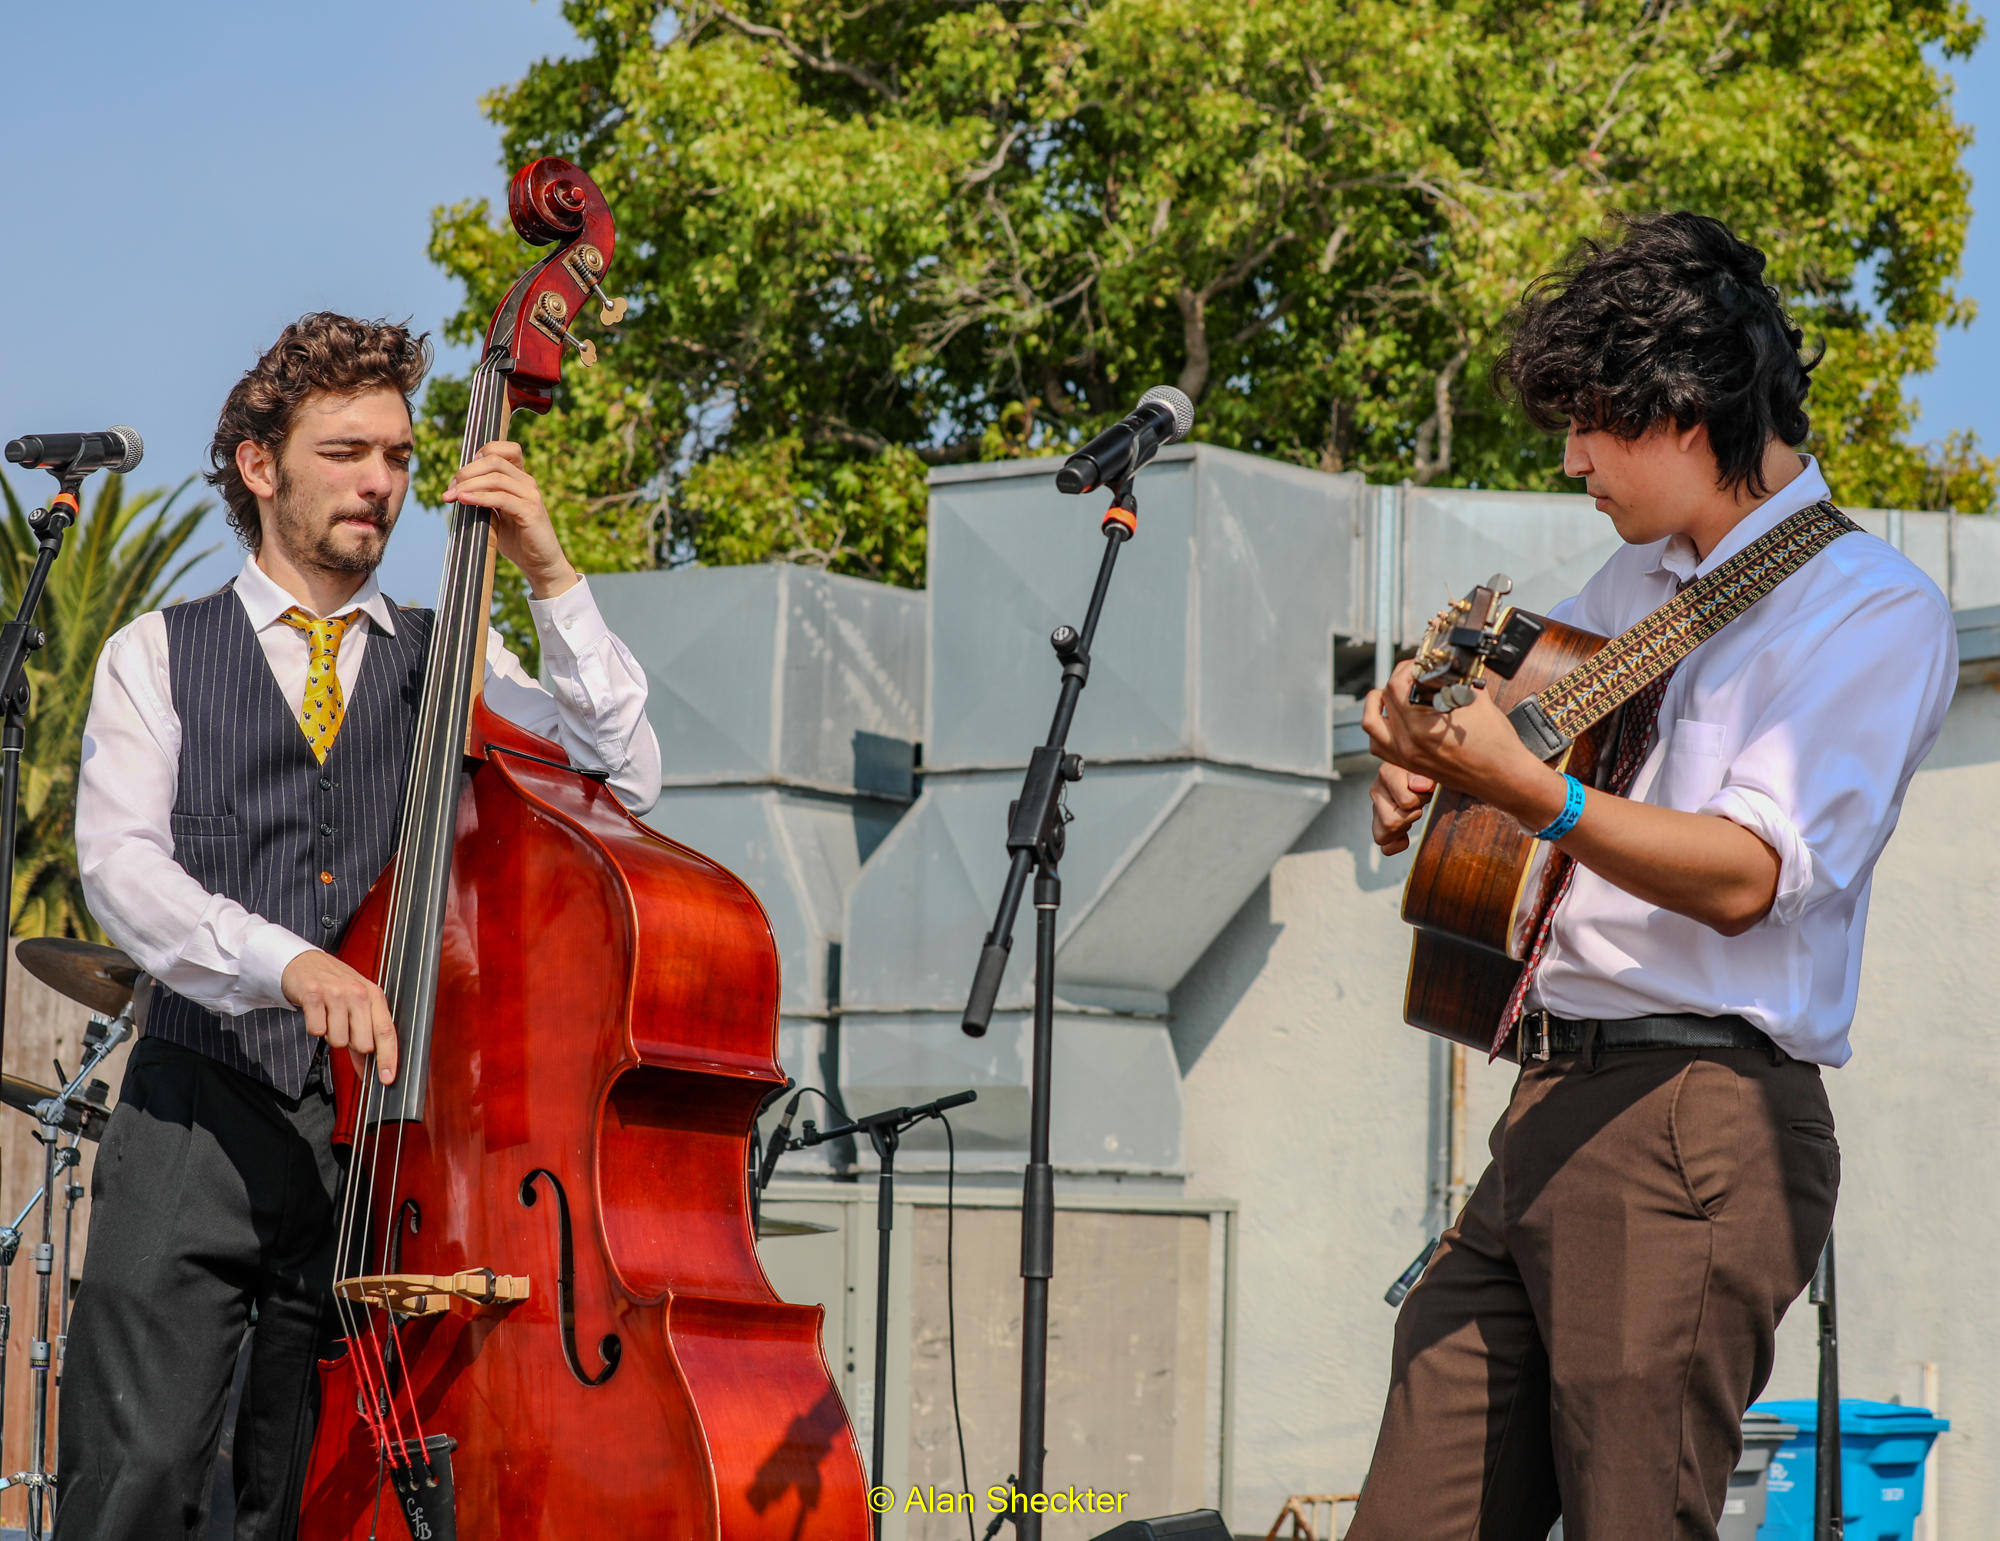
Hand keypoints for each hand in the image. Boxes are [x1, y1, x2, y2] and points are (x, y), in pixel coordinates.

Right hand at [282, 950, 399, 1085]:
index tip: (387, 1079)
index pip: (386, 1032)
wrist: (303, 962)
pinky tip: (316, 1013)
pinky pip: (317, 1030)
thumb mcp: (355, 1005)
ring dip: (331, 1035)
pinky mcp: (313, 994)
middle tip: (342, 1027)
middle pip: (362, 1043)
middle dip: (351, 1044)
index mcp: (375, 996)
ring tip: (328, 1016)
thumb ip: (364, 1036)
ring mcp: (336, 992)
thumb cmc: (334, 985)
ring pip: (338, 1040)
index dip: (388, 1058)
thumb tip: (368, 1070)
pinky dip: (314, 1027)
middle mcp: (358, 992)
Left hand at [443, 440, 579, 599]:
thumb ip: (484, 497)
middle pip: (493, 460)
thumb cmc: (517, 540)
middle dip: (466, 472)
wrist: (540, 564)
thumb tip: (456, 488)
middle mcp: (527, 482)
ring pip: (495, 477)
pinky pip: (501, 498)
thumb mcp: (497, 513)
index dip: (480, 454)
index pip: (503, 449)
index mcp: (520, 479)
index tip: (462, 475)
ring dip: (468, 485)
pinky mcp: (530, 511)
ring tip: (452, 497)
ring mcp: (531, 495)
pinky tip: (465, 501)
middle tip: (450, 489)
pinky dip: (479, 497)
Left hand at [1361, 660, 1568, 834]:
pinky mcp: (1409, 765)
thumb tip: (1443, 665)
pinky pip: (1378, 746)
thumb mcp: (1475, 700)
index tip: (1419, 664)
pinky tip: (1390, 718)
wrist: (1504, 777)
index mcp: (1422, 726)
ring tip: (1391, 691)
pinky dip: (1378, 728)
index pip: (1397, 685)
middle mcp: (1408, 743)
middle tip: (1414, 673)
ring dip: (1377, 703)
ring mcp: (1405, 756)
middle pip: (1385, 699)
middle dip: (1398, 679)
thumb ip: (1453, 679)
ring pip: (1371, 723)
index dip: (1407, 667)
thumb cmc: (1496, 745)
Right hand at [1369, 763, 1436, 854]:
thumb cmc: (1424, 767)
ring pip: (1381, 836)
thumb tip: (1421, 786)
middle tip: (1420, 804)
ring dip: (1402, 829)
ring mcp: (1376, 808)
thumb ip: (1424, 773)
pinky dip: (1397, 844)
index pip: (1406, 802)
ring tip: (1411, 816)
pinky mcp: (1380, 822)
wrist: (1419, 767)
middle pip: (1390, 823)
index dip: (1422, 800)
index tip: (1428, 789)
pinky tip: (1406, 835)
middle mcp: (1377, 791)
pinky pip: (1384, 846)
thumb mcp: (1426, 765)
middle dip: (1412, 817)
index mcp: (1388, 774)